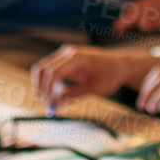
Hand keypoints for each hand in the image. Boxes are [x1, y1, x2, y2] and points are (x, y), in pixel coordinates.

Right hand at [31, 47, 152, 111]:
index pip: (53, 73)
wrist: (119, 65)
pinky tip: (53, 96)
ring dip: (40, 85)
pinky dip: (46, 82)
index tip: (50, 106)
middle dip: (40, 88)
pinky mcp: (64, 59)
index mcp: (77, 58)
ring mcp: (65, 54)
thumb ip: (74, 95)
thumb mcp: (94, 88)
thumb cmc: (110, 76)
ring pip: (42, 68)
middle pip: (42, 68)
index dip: (47, 90)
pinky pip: (49, 69)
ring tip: (48, 103)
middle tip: (46, 106)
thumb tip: (55, 105)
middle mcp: (68, 53)